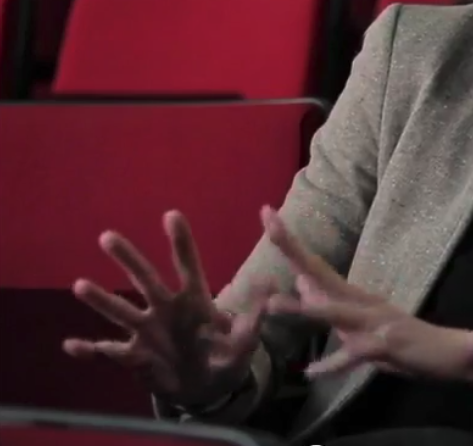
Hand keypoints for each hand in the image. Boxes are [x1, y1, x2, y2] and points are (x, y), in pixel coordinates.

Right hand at [62, 211, 270, 407]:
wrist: (205, 390)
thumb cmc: (226, 359)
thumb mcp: (244, 342)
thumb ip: (252, 317)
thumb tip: (269, 281)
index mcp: (194, 301)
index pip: (188, 265)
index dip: (181, 242)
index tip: (172, 214)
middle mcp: (165, 309)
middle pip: (145, 279)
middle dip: (128, 258)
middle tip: (108, 236)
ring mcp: (146, 330)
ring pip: (121, 310)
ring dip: (101, 299)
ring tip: (80, 285)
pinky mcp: (133, 356)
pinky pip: (108, 352)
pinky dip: (89, 350)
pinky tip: (72, 345)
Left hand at [258, 207, 472, 380]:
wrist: (452, 353)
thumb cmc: (407, 341)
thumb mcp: (363, 322)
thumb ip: (332, 306)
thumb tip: (301, 281)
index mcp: (356, 297)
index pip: (317, 267)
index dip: (291, 244)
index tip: (267, 216)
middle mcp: (364, 303)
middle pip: (322, 274)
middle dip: (294, 249)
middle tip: (269, 221)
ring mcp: (376, 323)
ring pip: (335, 312)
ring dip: (305, 309)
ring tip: (272, 304)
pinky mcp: (386, 346)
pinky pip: (356, 354)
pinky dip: (334, 364)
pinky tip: (312, 371)